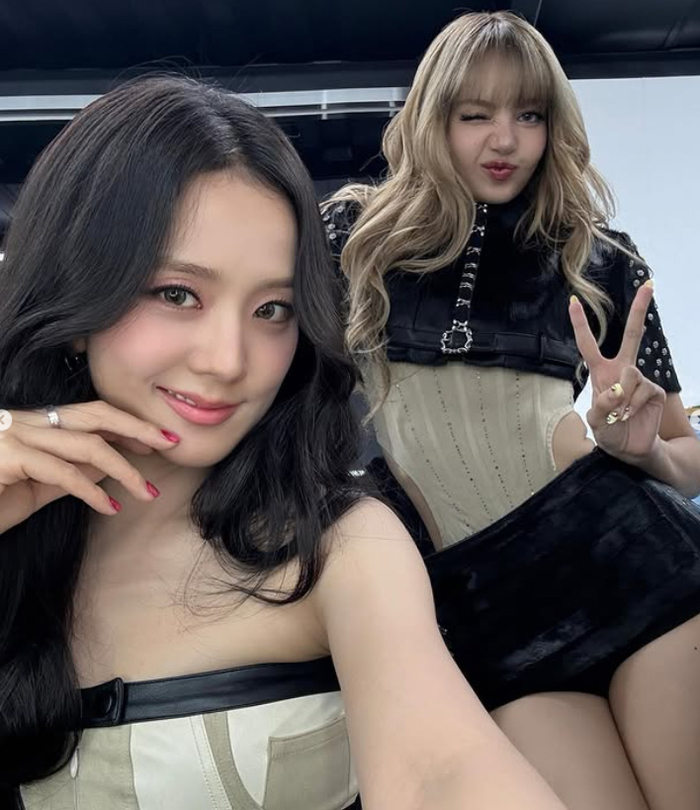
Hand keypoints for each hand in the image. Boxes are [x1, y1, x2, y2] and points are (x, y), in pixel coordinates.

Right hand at [0, 401, 178, 531]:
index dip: (126, 423)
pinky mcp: (8, 458)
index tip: (158, 439)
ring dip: (125, 470)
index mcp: (34, 424)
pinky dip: (93, 491)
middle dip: (137, 427)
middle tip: (171, 442)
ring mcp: (15, 437)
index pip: (91, 413)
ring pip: (87, 445)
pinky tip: (111, 507)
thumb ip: (72, 472)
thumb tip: (111, 464)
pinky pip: (61, 472)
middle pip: (95, 416)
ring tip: (148, 492)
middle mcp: (25, 422)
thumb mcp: (39, 486)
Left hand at [569, 281, 666, 464]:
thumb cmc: (609, 432)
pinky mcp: (654, 390)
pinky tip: (630, 416)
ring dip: (622, 398)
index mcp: (601, 373)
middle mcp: (621, 370)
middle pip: (632, 335)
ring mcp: (639, 379)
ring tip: (618, 415)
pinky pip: (642, 391)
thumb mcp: (596, 422)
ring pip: (631, 374)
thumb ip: (601, 407)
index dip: (580, 323)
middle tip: (649, 284)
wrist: (630, 449)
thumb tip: (615, 390)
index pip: (588, 345)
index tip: (574, 300)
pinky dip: (633, 406)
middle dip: (639, 310)